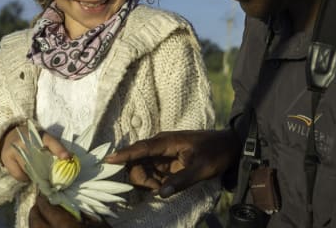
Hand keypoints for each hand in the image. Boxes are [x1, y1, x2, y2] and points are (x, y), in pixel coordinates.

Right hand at [0, 124, 70, 181]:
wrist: (9, 135)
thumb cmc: (31, 139)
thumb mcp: (43, 139)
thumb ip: (53, 148)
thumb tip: (67, 160)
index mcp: (38, 134)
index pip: (50, 141)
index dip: (59, 149)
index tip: (67, 157)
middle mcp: (26, 140)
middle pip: (38, 160)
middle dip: (47, 171)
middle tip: (52, 178)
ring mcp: (15, 149)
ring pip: (28, 168)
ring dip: (35, 175)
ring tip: (38, 175)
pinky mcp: (6, 158)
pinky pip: (18, 174)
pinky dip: (24, 177)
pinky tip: (26, 174)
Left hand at [29, 195, 110, 227]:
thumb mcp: (98, 222)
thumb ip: (82, 210)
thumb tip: (68, 199)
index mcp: (66, 227)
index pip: (47, 208)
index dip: (43, 198)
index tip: (44, 190)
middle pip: (35, 221)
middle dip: (35, 209)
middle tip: (41, 201)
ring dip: (35, 221)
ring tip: (41, 214)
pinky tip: (46, 226)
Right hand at [105, 129, 240, 197]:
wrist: (228, 145)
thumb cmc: (215, 153)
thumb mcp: (201, 168)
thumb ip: (181, 180)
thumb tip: (160, 193)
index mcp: (167, 142)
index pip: (141, 148)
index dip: (124, 154)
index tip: (107, 160)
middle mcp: (161, 145)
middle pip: (138, 160)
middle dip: (139, 176)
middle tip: (154, 188)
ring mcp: (163, 152)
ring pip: (143, 166)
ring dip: (147, 180)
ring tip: (162, 187)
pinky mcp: (167, 160)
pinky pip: (152, 171)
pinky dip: (153, 181)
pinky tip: (163, 186)